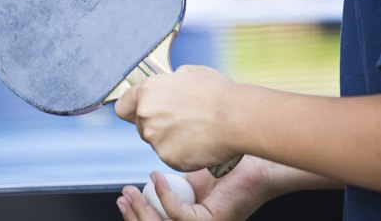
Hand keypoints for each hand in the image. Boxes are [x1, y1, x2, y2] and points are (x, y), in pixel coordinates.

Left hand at [115, 65, 239, 171]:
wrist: (235, 117)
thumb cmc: (217, 93)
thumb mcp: (189, 73)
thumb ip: (170, 82)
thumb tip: (170, 84)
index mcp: (147, 92)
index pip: (123, 107)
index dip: (133, 110)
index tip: (141, 113)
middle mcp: (146, 116)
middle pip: (141, 126)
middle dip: (157, 125)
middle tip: (181, 120)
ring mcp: (156, 139)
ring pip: (157, 143)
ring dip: (170, 139)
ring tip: (195, 130)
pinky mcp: (168, 158)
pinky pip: (171, 157)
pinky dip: (183, 153)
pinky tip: (199, 143)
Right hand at [117, 156, 284, 220]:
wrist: (257, 165)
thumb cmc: (231, 170)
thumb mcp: (193, 178)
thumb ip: (174, 185)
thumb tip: (151, 182)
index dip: (136, 216)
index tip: (123, 197)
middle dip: (134, 215)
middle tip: (124, 196)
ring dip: (143, 209)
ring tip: (132, 190)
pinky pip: (178, 214)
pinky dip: (164, 195)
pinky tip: (155, 178)